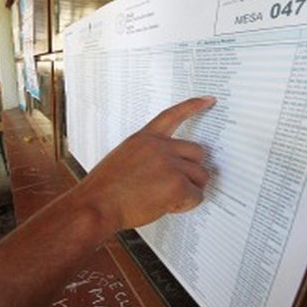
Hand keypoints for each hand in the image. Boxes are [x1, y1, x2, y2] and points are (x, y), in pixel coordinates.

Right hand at [78, 96, 215, 230]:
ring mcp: (170, 164)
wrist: (97, 206)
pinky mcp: (177, 184)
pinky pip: (196, 196)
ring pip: (200, 176)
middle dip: (192, 171)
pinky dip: (185, 205)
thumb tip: (167, 167)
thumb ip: (147, 156)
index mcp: (144, 139)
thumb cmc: (105, 189)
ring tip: (165, 199)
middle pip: (197, 152)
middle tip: (177, 186)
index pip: (172, 115)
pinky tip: (166, 206)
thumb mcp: (123, 159)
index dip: (193, 106)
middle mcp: (159, 147)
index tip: (208, 100)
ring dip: (189, 190)